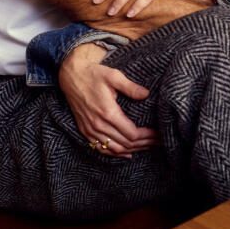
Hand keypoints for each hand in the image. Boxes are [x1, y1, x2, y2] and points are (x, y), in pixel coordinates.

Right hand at [58, 43, 158, 157]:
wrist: (71, 77)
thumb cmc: (94, 74)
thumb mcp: (113, 76)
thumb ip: (130, 87)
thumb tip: (146, 94)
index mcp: (108, 112)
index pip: (131, 133)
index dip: (146, 136)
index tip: (158, 133)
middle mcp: (98, 125)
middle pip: (126, 143)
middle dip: (144, 144)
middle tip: (158, 141)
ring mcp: (90, 130)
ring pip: (115, 148)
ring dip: (133, 150)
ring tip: (147, 146)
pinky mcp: (85, 131)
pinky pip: (101, 148)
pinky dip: (115, 153)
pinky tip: (127, 153)